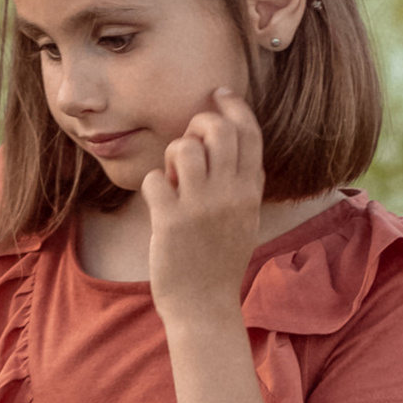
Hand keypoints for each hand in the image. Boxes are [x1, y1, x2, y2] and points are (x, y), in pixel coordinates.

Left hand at [142, 88, 262, 324]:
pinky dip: (152, 186)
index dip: (234, 107)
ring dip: (171, 156)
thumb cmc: (218, 259)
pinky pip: (154, 178)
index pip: (250, 133)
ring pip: (183, 147)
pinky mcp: (171, 222)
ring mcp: (201, 208)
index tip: (219, 96)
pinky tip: (158, 203)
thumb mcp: (244, 218)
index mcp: (250, 191)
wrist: (204, 306)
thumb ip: (241, 180)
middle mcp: (230, 195)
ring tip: (172, 179)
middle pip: (217, 129)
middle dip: (197, 125)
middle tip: (188, 145)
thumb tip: (226, 136)